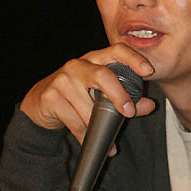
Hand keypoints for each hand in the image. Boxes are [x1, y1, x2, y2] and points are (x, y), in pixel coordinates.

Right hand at [20, 43, 155, 144]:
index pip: (116, 50)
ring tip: (107, 137)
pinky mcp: (51, 97)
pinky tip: (90, 140)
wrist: (40, 104)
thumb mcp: (102, 94)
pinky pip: (75, 122)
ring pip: (89, 107)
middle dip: (118, 96)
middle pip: (103, 76)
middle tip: (129, 113)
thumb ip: (128, 98)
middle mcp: (78, 65)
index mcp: (95, 59)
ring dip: (99, 125)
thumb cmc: (78, 96)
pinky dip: (86, 135)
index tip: (148, 71)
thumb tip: (150, 105)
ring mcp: (62, 80)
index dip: (133, 58)